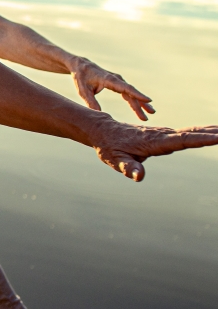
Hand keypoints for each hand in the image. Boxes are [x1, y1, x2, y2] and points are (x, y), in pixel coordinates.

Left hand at [71, 58, 154, 120]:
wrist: (81, 65)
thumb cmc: (81, 77)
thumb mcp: (83, 90)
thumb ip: (91, 102)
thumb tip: (98, 114)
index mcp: (109, 79)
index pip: (126, 88)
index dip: (137, 94)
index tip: (149, 100)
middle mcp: (116, 79)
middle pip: (131, 93)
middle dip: (140, 105)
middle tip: (147, 117)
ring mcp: (118, 81)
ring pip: (131, 93)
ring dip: (140, 103)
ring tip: (151, 112)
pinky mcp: (117, 84)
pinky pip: (128, 93)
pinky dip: (135, 100)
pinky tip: (141, 107)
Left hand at [89, 118, 217, 180]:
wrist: (103, 132)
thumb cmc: (109, 148)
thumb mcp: (116, 161)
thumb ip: (128, 168)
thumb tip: (138, 177)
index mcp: (154, 142)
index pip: (182, 140)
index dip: (202, 139)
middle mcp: (162, 135)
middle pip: (193, 134)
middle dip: (213, 133)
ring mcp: (164, 133)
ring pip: (192, 132)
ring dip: (212, 131)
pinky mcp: (164, 135)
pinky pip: (187, 133)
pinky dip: (203, 132)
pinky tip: (214, 132)